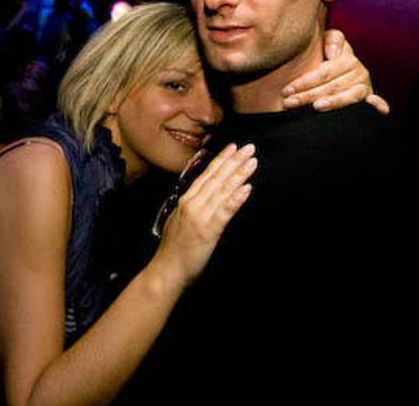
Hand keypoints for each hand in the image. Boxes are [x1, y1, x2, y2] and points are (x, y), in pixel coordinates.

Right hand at [152, 143, 255, 286]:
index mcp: (185, 200)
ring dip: (239, 174)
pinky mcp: (209, 229)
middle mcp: (192, 204)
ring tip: (252, 162)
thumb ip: (190, 207)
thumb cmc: (173, 249)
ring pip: (223, 190)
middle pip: (216, 178)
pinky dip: (236, 198)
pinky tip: (246, 188)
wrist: (167, 270)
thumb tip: (202, 197)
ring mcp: (200, 216)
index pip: (206, 175)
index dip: (220, 160)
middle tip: (249, 148)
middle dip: (233, 162)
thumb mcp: (177, 221)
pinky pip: (225, 211)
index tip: (232, 148)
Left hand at [282, 29, 389, 113]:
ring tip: (316, 107)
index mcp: (347, 58)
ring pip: (350, 96)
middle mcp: (359, 72)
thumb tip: (334, 53)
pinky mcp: (369, 97)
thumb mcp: (326, 41)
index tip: (287, 90)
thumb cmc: (325, 53)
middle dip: (308, 96)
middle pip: (332, 86)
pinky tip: (378, 110)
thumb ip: (331, 40)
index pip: (324, 72)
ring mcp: (364, 86)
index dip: (305, 82)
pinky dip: (378, 105)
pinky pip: (375, 102)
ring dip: (334, 102)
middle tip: (289, 103)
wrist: (336, 61)